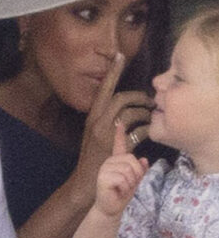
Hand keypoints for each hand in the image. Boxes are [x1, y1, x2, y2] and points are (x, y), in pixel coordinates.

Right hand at [73, 53, 154, 197]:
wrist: (86, 182)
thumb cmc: (92, 158)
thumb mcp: (94, 134)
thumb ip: (105, 119)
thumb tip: (123, 108)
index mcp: (91, 116)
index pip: (103, 89)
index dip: (113, 72)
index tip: (120, 55)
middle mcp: (96, 121)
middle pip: (120, 97)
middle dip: (139, 96)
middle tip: (150, 100)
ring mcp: (106, 133)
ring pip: (130, 112)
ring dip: (145, 113)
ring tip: (151, 117)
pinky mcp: (116, 145)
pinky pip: (138, 131)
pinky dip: (148, 129)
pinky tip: (151, 132)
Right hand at [93, 121, 148, 216]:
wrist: (110, 208)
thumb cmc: (121, 194)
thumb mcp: (135, 181)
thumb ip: (140, 171)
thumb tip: (145, 160)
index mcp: (116, 161)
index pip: (118, 145)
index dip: (119, 134)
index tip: (120, 122)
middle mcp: (109, 162)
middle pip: (131, 160)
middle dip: (136, 175)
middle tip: (128, 184)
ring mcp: (104, 169)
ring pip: (128, 170)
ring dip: (130, 183)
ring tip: (122, 188)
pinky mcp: (103, 177)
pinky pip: (123, 178)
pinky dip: (124, 187)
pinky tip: (117, 190)